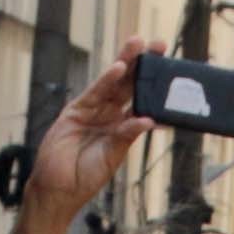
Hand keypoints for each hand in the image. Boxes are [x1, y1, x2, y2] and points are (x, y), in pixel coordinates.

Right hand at [27, 44, 152, 217]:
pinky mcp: (75, 111)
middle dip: (143, 65)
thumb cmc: (87, 176)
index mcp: (123, 126)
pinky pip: (94, 93)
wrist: (58, 189)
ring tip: (138, 44)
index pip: (143, 101)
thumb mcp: (113, 156)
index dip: (157, 87)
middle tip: (160, 44)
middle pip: (129, 85)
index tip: (174, 70)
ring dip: (125, 63)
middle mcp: (109, 115)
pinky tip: (118, 69)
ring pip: (112, 83)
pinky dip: (105, 81)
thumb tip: (149, 120)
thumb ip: (127, 135)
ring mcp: (92, 111)